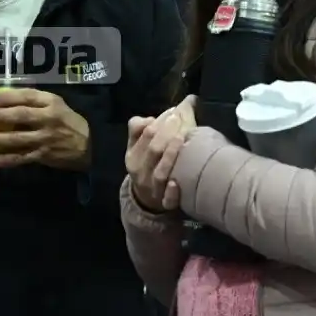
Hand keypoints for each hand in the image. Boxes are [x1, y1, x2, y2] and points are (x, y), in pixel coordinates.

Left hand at [0, 88, 89, 169]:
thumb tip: (5, 98)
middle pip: (20, 116)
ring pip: (17, 139)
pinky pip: (20, 159)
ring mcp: (44, 140)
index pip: (27, 97)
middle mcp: (48, 120)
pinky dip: (4, 160)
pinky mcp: (41, 156)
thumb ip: (35, 100)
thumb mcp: (57, 104)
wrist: (89, 146)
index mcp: (52, 104)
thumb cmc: (68, 121)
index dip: (8, 97)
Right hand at [125, 95, 195, 211]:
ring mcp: (152, 188)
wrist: (146, 200)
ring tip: (182, 138)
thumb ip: (140, 128)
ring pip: (160, 173)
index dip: (158, 122)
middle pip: (152, 150)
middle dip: (166, 133)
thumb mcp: (136, 147)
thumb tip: (156, 114)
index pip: (144, 134)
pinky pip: (167, 199)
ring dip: (170, 155)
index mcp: (132, 156)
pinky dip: (171, 192)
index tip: (174, 112)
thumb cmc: (146, 165)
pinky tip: (176, 182)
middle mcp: (140, 172)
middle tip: (180, 119)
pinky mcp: (164, 203)